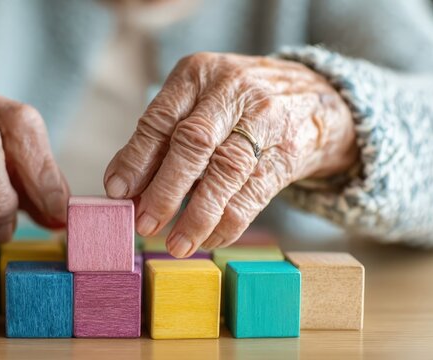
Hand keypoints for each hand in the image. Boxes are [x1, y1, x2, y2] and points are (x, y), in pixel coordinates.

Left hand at [104, 53, 357, 256]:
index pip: (161, 118)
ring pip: (226, 172)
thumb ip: (160, 137)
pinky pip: (253, 194)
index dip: (137, 158)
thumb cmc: (236, 104)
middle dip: (165, 189)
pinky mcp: (287, 154)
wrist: (315, 98)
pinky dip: (226, 224)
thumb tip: (121, 187)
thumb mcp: (197, 101)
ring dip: (197, 215)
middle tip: (144, 224)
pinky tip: (207, 239)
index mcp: (199, 73)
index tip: (118, 192)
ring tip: (175, 244)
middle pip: (194, 143)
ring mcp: (265, 121)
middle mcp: (232, 91)